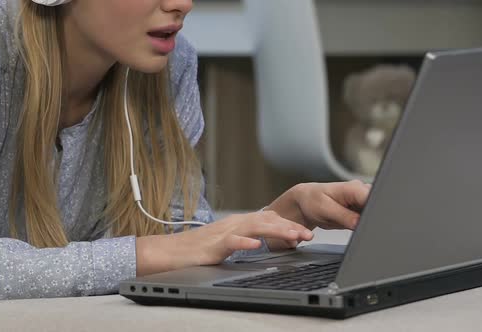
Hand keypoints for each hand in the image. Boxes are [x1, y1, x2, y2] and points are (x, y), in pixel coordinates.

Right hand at [136, 211, 313, 274]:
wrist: (173, 251)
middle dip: (289, 226)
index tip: (305, 231)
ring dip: (275, 231)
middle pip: (266, 220)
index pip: (267, 218)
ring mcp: (224, 232)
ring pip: (254, 227)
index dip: (287, 224)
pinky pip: (232, 241)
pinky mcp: (214, 245)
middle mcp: (233, 223)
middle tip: (308, 234)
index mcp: (238, 223)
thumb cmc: (199, 248)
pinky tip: (257, 244)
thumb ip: (245, 238)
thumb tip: (264, 240)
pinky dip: (245, 242)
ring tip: (292, 236)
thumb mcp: (228, 241)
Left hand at [265, 180, 370, 249]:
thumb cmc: (312, 201)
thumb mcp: (325, 210)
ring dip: (366, 222)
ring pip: (373, 214)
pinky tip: (349, 224)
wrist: (305, 202)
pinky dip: (362, 224)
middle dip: (371, 219)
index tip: (368, 223)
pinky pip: (367, 218)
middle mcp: (361, 191)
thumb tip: (360, 223)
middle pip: (377, 206)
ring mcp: (362, 201)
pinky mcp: (360, 209)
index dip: (375, 212)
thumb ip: (344, 216)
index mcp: (353, 188)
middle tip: (353, 225)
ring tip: (346, 222)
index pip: (374, 198)